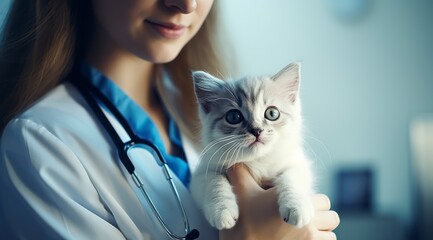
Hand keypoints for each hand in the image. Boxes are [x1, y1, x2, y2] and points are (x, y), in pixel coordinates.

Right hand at [219, 164, 338, 239]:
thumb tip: (236, 158)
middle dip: (320, 217)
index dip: (311, 201)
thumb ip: (241, 171)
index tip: (299, 205)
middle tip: (303, 218)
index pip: (323, 200)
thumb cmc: (242, 221)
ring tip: (304, 231)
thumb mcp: (241, 192)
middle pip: (331, 217)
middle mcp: (307, 222)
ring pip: (330, 235)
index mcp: (295, 202)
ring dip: (322, 232)